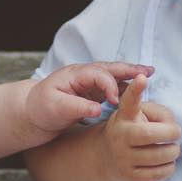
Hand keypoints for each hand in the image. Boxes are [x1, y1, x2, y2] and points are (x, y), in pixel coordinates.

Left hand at [26, 61, 154, 133]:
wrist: (32, 113)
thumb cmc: (41, 108)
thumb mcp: (56, 108)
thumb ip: (77, 107)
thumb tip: (98, 109)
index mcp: (75, 74)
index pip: (99, 75)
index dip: (110, 86)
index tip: (116, 102)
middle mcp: (84, 74)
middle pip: (110, 68)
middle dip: (129, 69)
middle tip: (148, 71)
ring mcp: (89, 81)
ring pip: (113, 75)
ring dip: (131, 75)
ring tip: (149, 74)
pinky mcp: (92, 91)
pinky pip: (112, 85)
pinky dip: (125, 85)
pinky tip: (137, 89)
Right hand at [100, 73, 180, 180]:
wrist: (107, 157)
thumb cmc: (132, 129)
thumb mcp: (140, 114)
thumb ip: (160, 113)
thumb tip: (170, 127)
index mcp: (124, 116)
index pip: (129, 101)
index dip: (136, 89)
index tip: (142, 77)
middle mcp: (120, 136)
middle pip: (151, 134)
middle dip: (171, 133)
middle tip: (175, 133)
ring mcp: (123, 158)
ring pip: (160, 155)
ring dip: (173, 151)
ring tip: (171, 149)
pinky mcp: (130, 177)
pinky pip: (160, 173)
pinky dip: (169, 167)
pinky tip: (165, 162)